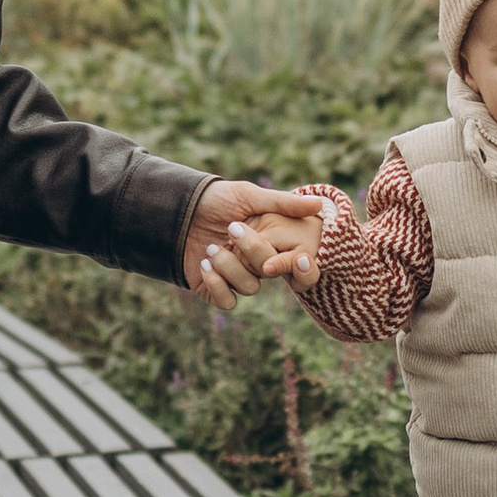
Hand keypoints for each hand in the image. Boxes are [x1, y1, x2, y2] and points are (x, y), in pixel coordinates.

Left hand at [187, 182, 327, 310]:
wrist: (177, 208)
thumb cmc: (215, 198)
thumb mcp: (249, 195)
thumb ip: (283, 203)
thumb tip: (319, 204)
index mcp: (267, 242)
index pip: (291, 261)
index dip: (297, 264)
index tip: (297, 258)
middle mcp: (253, 261)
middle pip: (268, 272)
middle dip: (251, 252)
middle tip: (231, 229)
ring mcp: (234, 276)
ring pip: (249, 287)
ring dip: (230, 268)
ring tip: (211, 248)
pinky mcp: (213, 288)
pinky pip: (227, 301)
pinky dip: (218, 285)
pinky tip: (204, 266)